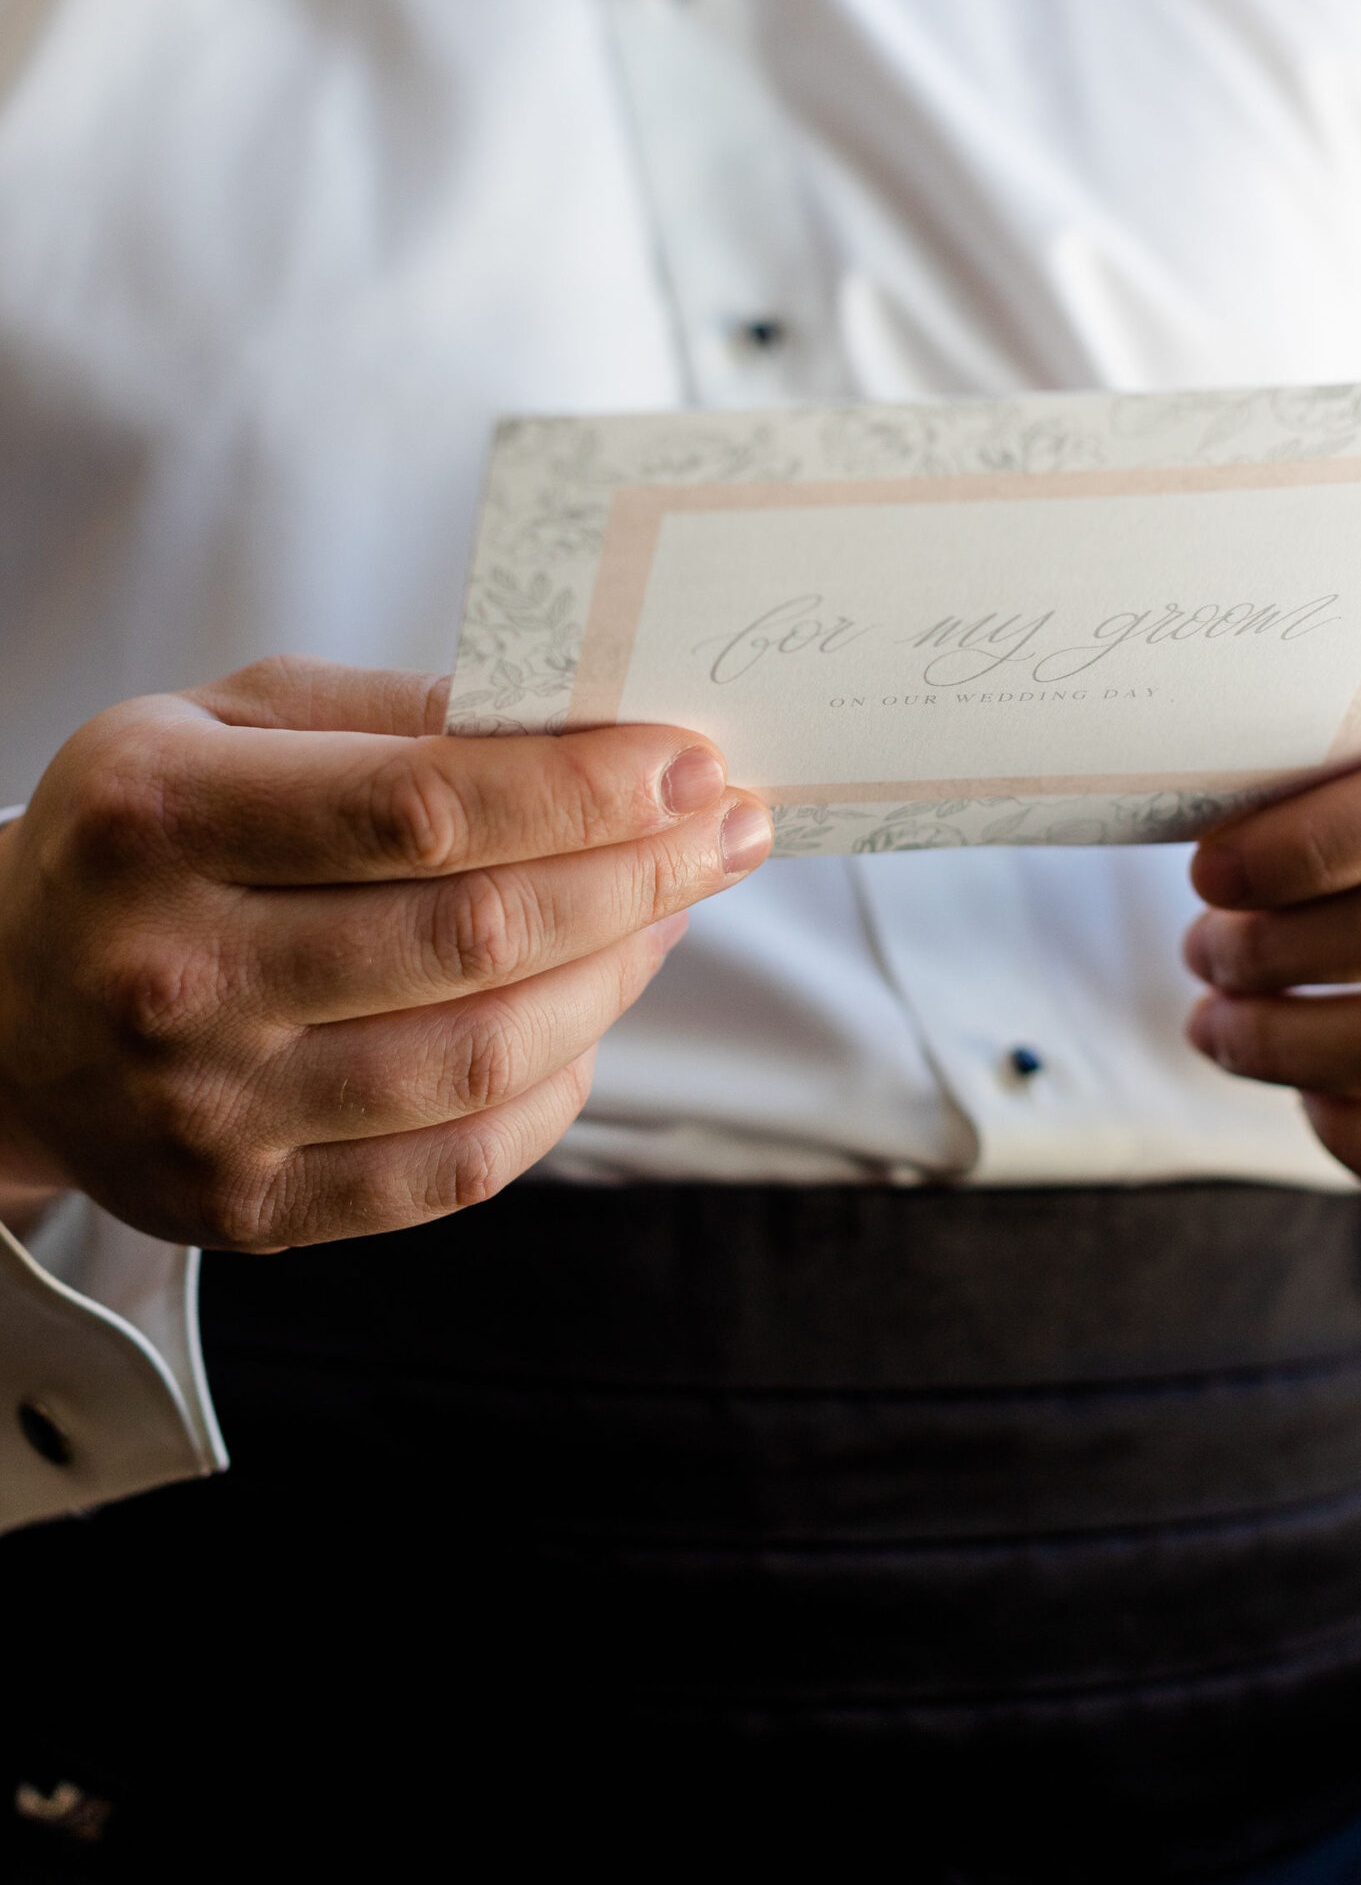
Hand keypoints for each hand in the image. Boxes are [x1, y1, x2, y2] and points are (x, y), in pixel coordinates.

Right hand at [0, 657, 771, 1249]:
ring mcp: (210, 1112)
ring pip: (485, 1055)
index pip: (421, 804)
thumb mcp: (224, 722)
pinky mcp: (250, 1209)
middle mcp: (176, 976)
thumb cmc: (144, 835)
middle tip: (725, 827)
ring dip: (618, 972)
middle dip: (637, 873)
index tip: (686, 759)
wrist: (3, 1009)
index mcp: (162, 822)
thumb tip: (578, 722)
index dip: (580, 786)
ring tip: (671, 907)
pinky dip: (558, 1087)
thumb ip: (390, 714)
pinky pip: (458, 1165)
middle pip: (475, 934)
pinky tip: (592, 1014)